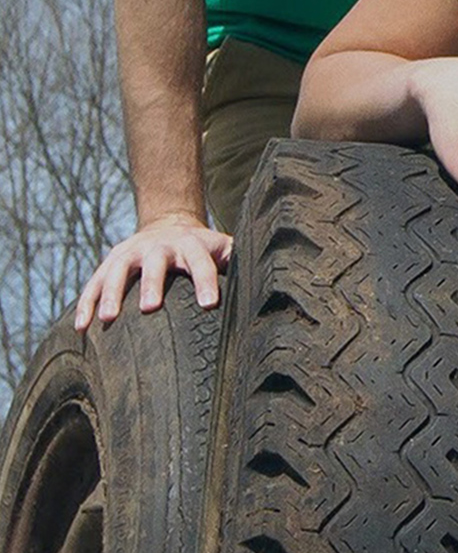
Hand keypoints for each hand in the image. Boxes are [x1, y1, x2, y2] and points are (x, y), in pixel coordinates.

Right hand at [74, 214, 231, 329]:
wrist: (169, 225)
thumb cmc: (205, 250)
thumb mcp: (226, 249)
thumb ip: (244, 261)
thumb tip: (281, 280)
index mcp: (193, 245)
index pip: (202, 263)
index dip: (206, 281)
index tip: (210, 305)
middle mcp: (159, 247)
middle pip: (156, 263)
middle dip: (153, 284)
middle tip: (151, 308)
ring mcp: (131, 253)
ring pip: (118, 272)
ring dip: (112, 294)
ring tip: (108, 320)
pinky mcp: (110, 263)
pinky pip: (94, 284)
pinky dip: (87, 303)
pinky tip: (82, 327)